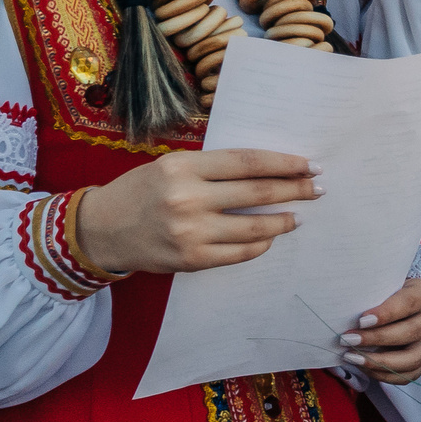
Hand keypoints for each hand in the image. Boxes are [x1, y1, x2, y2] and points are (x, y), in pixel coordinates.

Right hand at [72, 149, 320, 274]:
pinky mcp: (192, 259)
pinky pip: (241, 253)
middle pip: (258, 193)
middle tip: (317, 189)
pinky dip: (262, 243)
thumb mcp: (171, 167)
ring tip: (297, 216)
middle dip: (294, 190)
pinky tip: (271, 236)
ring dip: (284, 221)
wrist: (103, 229)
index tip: (309, 165)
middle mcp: (187, 198)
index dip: (284, 164)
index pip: (247, 162)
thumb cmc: (142, 192)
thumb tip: (270, 171)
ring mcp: (191, 232)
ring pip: (255, 227)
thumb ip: (214, 169)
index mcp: (182, 167)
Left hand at [339, 280, 420, 382]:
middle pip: (411, 332)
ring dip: (379, 362)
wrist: (405, 306)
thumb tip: (347, 314)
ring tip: (353, 358)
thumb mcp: (385, 285)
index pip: (409, 303)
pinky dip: (384, 375)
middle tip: (348, 340)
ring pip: (412, 358)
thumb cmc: (389, 293)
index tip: (361, 321)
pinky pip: (408, 375)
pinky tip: (364, 367)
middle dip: (376, 339)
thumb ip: (374, 296)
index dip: (385, 313)